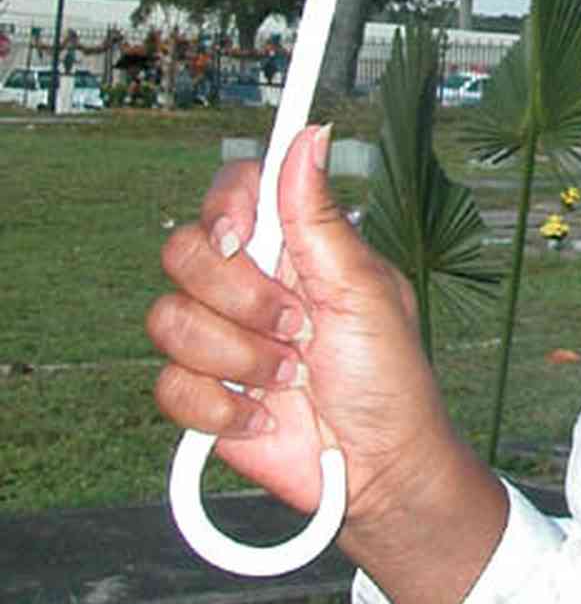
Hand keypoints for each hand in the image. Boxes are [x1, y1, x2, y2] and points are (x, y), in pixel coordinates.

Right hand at [149, 126, 505, 603]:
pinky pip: (169, 386)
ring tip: (290, 377)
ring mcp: (220, 339)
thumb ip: (321, 218)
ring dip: (239, 357)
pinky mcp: (202, 396)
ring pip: (169, 320)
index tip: (243, 236)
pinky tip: (266, 415)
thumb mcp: (364, 289)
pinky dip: (223, 408)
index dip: (226, 207)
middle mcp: (246, 285)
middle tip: (297, 325)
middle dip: (241, 298)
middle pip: (184, 252)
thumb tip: (308, 136)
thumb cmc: (388, 376)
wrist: (377, 468)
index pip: (231, 194)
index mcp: (290, 247)